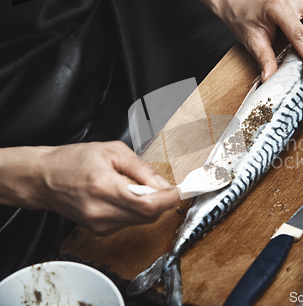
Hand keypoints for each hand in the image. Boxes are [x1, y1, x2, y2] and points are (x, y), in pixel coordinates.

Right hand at [0, 142, 178, 235]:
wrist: (42, 179)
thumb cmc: (72, 160)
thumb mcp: (112, 151)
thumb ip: (141, 169)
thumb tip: (165, 184)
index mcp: (105, 187)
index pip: (149, 205)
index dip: (169, 199)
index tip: (180, 191)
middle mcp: (102, 212)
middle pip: (149, 216)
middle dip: (161, 200)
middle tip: (158, 184)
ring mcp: (100, 225)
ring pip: (141, 220)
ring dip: (148, 205)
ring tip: (133, 186)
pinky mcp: (99, 231)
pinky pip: (129, 222)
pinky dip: (135, 210)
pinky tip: (122, 195)